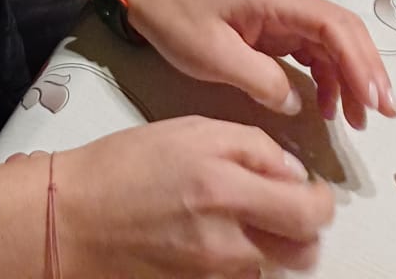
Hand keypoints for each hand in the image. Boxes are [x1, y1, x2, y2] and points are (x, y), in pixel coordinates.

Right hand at [51, 117, 334, 275]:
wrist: (75, 219)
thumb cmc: (121, 169)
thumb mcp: (187, 132)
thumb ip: (248, 146)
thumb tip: (290, 170)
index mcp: (222, 186)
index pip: (307, 209)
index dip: (320, 199)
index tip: (313, 189)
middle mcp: (225, 238)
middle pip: (304, 251)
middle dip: (306, 228)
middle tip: (289, 206)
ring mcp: (214, 274)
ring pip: (276, 267)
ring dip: (275, 245)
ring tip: (247, 220)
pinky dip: (244, 262)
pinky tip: (220, 238)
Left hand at [125, 0, 395, 129]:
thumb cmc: (177, 18)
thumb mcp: (212, 54)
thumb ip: (258, 79)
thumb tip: (296, 102)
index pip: (332, 26)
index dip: (359, 61)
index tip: (374, 99)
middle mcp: (287, 2)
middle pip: (343, 32)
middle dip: (368, 70)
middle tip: (385, 113)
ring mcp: (282, 16)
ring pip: (332, 44)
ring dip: (352, 78)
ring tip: (361, 121)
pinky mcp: (274, 30)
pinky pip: (313, 53)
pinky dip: (328, 79)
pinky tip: (329, 108)